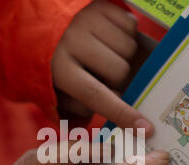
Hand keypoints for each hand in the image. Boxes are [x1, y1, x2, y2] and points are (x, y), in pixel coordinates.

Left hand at [52, 0, 153, 134]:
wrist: (42, 25)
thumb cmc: (53, 65)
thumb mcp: (55, 91)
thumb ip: (76, 112)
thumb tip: (104, 128)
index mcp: (60, 68)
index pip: (96, 96)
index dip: (123, 114)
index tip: (146, 128)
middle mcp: (73, 41)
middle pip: (120, 72)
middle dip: (117, 78)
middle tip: (103, 75)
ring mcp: (88, 20)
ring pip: (129, 48)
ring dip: (122, 56)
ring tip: (104, 54)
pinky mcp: (100, 5)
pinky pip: (131, 26)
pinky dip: (126, 34)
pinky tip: (108, 38)